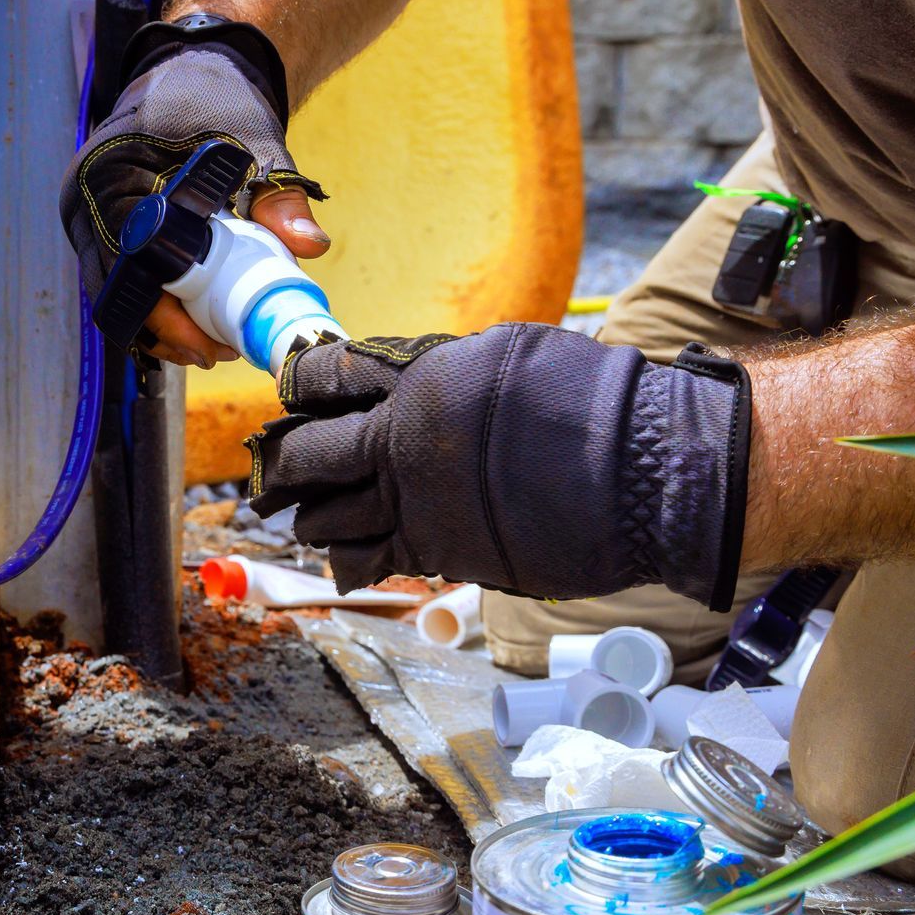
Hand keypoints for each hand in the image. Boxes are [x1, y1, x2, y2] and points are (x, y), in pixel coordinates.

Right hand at [58, 15, 328, 366]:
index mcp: (110, 175)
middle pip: (113, 290)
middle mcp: (85, 199)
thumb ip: (281, 195)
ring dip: (157, 323)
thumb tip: (310, 246)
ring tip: (210, 343)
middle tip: (215, 353)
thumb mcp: (255, 143)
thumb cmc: (217, 99)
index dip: (164, 313)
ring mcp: (88, 215)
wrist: (192, 68)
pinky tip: (193, 322)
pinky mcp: (101, 226)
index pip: (127, 265)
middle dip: (163, 330)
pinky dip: (152, 303)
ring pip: (113, 292)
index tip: (207, 341)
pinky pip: (118, 278)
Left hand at [245, 327, 752, 605]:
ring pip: (325, 517)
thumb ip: (438, 370)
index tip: (294, 394)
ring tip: (302, 512)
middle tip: (273, 464)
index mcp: (416, 379)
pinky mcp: (438, 554)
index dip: (299, 386)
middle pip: (306, 454)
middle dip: (281, 460)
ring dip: (309, 514)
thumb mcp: (503, 354)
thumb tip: (400, 383)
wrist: (641, 471)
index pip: (321, 378)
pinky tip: (342, 554)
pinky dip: (346, 557)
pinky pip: (367, 560)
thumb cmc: (588, 401)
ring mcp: (416, 504)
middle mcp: (402, 443)